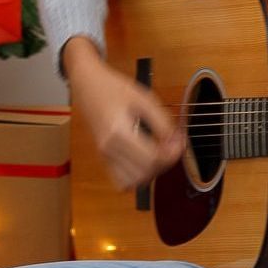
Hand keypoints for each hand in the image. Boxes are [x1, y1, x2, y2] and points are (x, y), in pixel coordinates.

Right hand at [63, 36, 184, 191]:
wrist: (88, 84)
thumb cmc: (115, 88)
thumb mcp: (144, 99)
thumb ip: (162, 122)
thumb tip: (175, 142)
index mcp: (118, 132)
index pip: (152, 158)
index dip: (172, 154)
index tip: (180, 141)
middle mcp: (108, 148)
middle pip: (144, 172)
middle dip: (165, 163)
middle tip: (173, 146)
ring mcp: (103, 155)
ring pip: (132, 182)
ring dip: (151, 172)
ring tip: (159, 153)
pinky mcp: (102, 157)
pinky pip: (121, 181)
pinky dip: (136, 177)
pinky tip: (145, 161)